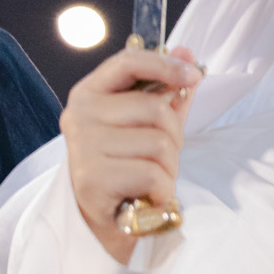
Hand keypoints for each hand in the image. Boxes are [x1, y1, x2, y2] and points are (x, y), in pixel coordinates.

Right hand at [59, 42, 200, 263]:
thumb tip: (186, 51)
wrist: (103, 221)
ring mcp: (83, 147)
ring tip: (150, 180)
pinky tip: (147, 196)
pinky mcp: (92, 178)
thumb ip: (166, 89)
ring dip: (168, 168)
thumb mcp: (147, 125)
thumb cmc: (126, 168)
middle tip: (159, 159)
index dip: (165, 65)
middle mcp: (80, 116)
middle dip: (172, 138)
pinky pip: (152, 172)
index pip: (128, 62)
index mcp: (89, 94)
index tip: (194, 76)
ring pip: (158, 143)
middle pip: (155, 109)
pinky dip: (162, 189)